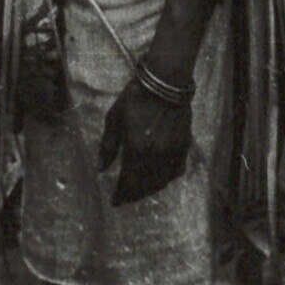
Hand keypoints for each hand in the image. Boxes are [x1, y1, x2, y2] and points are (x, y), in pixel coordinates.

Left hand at [98, 77, 193, 205]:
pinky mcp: (184, 146)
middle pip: (146, 184)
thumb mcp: (114, 119)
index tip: (115, 201)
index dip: (122, 194)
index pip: (129, 181)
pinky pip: (176, 170)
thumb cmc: (135, 99)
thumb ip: (108, 145)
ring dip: (150, 188)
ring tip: (141, 190)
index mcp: (137, 148)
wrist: (165, 83)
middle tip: (127, 196)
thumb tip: (100, 168)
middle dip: (135, 193)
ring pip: (162, 180)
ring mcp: (172, 151)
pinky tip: (159, 177)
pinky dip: (167, 177)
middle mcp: (156, 154)